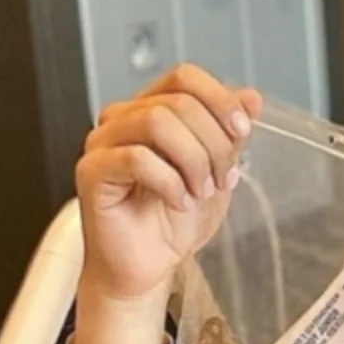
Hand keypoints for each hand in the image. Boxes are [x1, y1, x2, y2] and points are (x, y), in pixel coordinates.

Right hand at [75, 63, 262, 300]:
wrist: (147, 266)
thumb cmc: (171, 223)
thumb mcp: (216, 173)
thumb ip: (229, 135)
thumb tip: (250, 98)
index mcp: (150, 111)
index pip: (184, 78)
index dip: (219, 99)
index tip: (242, 131)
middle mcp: (122, 120)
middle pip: (178, 102)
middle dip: (214, 143)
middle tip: (223, 179)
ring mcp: (103, 144)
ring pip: (157, 123)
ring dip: (193, 160)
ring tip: (201, 192)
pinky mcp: (92, 172)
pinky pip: (136, 159)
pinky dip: (170, 182)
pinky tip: (178, 202)